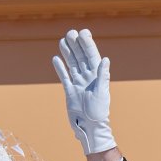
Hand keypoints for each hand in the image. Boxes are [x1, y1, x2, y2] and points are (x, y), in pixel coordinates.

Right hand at [53, 28, 115, 154]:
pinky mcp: (70, 91)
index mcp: (97, 76)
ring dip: (68, 52)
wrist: (89, 127)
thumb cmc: (98, 112)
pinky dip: (60, 68)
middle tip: (70, 32)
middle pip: (81, 57)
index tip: (83, 32)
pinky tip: (56, 59)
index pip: (92, 56)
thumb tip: (105, 59)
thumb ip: (103, 76)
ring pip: (72, 64)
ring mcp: (78, 84)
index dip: (87, 44)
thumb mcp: (102, 93)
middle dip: (76, 45)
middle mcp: (88, 78)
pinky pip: (64, 77)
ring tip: (63, 40)